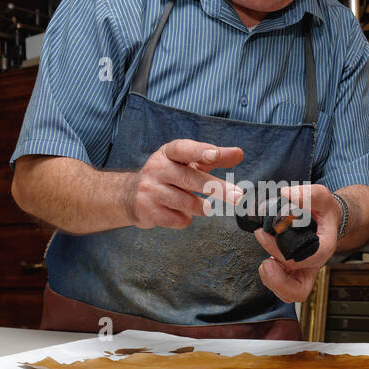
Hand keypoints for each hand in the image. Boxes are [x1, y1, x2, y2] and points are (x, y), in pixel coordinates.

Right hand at [123, 139, 243, 229]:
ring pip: (186, 202)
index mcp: (168, 153)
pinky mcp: (147, 210)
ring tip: (205, 207)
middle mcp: (157, 168)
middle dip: (217, 188)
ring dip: (201, 207)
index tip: (215, 155)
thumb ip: (213, 158)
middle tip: (238, 197)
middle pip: (190, 178)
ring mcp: (150, 190)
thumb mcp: (188, 162)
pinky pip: (176, 219)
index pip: (184, 149)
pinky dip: (185, 219)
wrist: (130, 196)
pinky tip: (180, 214)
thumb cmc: (169, 176)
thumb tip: (239, 153)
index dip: (199, 151)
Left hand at [254, 184, 339, 302]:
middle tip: (266, 263)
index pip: (308, 260)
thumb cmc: (325, 211)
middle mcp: (314, 264)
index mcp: (324, 248)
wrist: (327, 220)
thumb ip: (306, 194)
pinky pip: (282, 287)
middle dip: (278, 282)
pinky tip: (268, 261)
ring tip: (266, 263)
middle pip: (299, 290)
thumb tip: (286, 195)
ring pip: (290, 293)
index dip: (282, 252)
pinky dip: (271, 279)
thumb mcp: (321, 196)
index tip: (264, 234)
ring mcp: (303, 271)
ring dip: (273, 282)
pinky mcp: (293, 273)